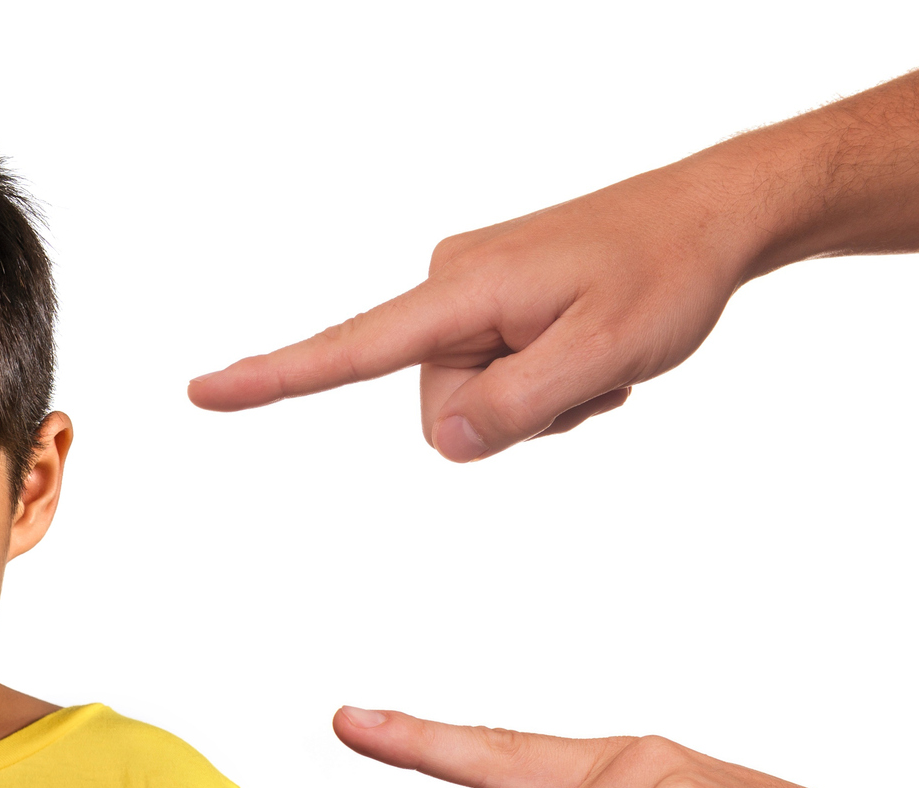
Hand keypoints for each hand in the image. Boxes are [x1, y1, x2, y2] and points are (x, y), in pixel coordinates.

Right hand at [186, 63, 918, 461]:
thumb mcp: (605, 357)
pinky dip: (543, 380)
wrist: (717, 214)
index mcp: (460, 292)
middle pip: (442, 408)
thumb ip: (517, 409)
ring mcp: (469, 293)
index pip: (347, 349)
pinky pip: (494, 373)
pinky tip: (590, 348)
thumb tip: (446, 442)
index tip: (201, 393)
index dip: (271, 378)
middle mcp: (448, 286)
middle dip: (513, 414)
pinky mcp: (490, 300)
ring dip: (537, 399)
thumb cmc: (667, 275)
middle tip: (593, 373)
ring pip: (472, 399)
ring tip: (598, 356)